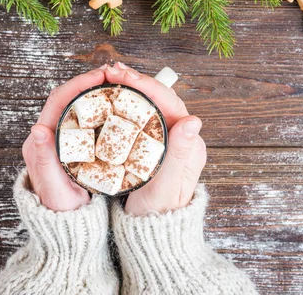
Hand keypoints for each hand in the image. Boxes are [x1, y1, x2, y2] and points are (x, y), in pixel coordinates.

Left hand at [22, 65, 106, 210]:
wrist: (63, 224)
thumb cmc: (61, 209)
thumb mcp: (54, 187)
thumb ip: (43, 160)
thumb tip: (38, 129)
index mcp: (40, 141)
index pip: (58, 101)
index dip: (79, 84)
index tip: (102, 75)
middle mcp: (45, 135)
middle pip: (66, 97)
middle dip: (88, 82)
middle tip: (114, 75)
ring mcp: (57, 138)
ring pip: (74, 105)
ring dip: (93, 91)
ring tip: (116, 84)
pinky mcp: (68, 143)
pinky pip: (82, 117)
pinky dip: (97, 106)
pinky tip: (113, 104)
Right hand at [105, 62, 206, 215]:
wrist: (153, 231)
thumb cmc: (159, 214)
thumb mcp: (167, 187)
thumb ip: (180, 155)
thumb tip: (194, 120)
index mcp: (190, 144)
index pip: (169, 103)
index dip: (145, 85)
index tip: (122, 75)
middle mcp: (181, 138)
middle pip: (160, 99)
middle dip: (136, 81)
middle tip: (111, 71)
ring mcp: (167, 140)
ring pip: (150, 105)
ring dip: (131, 89)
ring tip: (109, 78)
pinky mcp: (153, 144)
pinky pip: (142, 116)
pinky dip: (127, 103)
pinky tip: (112, 97)